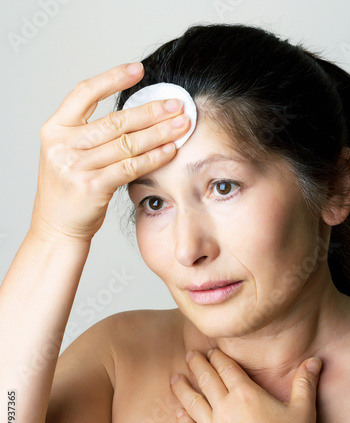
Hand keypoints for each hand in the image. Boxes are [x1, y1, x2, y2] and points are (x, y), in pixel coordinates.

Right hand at [30, 63, 189, 242]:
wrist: (57, 225)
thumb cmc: (69, 188)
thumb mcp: (67, 153)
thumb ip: (91, 132)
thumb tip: (137, 112)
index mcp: (55, 129)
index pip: (84, 93)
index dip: (112, 78)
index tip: (138, 70)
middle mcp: (62, 145)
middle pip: (114, 121)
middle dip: (150, 111)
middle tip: (176, 104)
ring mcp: (76, 167)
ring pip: (126, 143)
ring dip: (158, 132)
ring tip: (181, 125)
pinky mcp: (92, 187)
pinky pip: (130, 167)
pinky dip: (153, 157)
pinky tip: (170, 150)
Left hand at [170, 348, 321, 422]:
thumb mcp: (303, 410)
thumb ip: (305, 383)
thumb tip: (314, 360)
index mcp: (245, 394)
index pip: (225, 368)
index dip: (217, 357)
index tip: (210, 351)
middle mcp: (225, 407)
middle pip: (206, 380)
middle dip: (197, 364)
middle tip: (189, 355)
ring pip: (193, 402)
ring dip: (183, 388)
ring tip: (175, 378)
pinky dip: (183, 419)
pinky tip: (178, 412)